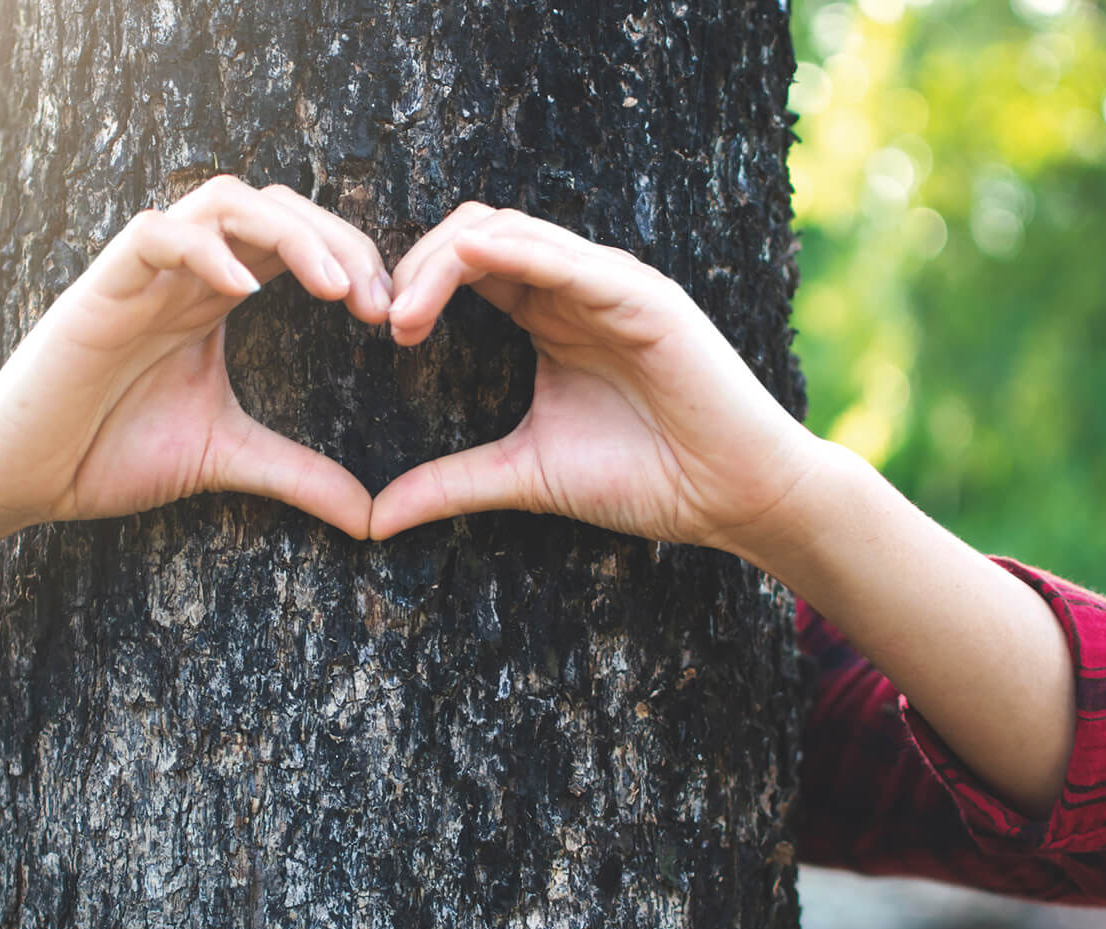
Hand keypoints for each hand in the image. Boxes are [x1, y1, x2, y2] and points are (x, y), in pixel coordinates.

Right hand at [0, 176, 390, 538]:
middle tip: (378, 300)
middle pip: (273, 205)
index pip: (296, 239)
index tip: (392, 316)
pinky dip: (204, 249)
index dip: (352, 259)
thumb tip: (372, 516)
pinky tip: (245, 291)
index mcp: (215, 295)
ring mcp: (141, 274)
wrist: (23, 479)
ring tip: (333, 288)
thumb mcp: (227, 460)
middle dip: (338, 239)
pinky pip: (154, 235)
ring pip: (222, 200)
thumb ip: (299, 475)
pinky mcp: (98, 291)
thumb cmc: (110, 454)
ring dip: (289, 233)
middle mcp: (184, 271)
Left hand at [369, 204, 825, 555]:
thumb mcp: (525, 474)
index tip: (379, 335)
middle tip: (382, 320)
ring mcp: (610, 284)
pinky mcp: (643, 297)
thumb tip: (372, 518)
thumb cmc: (645, 479)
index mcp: (547, 313)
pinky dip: (513, 251)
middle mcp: (575, 286)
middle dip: (415, 266)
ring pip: (510, 231)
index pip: (465, 265)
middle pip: (475, 233)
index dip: (412, 285)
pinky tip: (468, 265)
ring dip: (444, 262)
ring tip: (404, 317)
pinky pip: (567, 258)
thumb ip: (450, 483)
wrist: (732, 498)